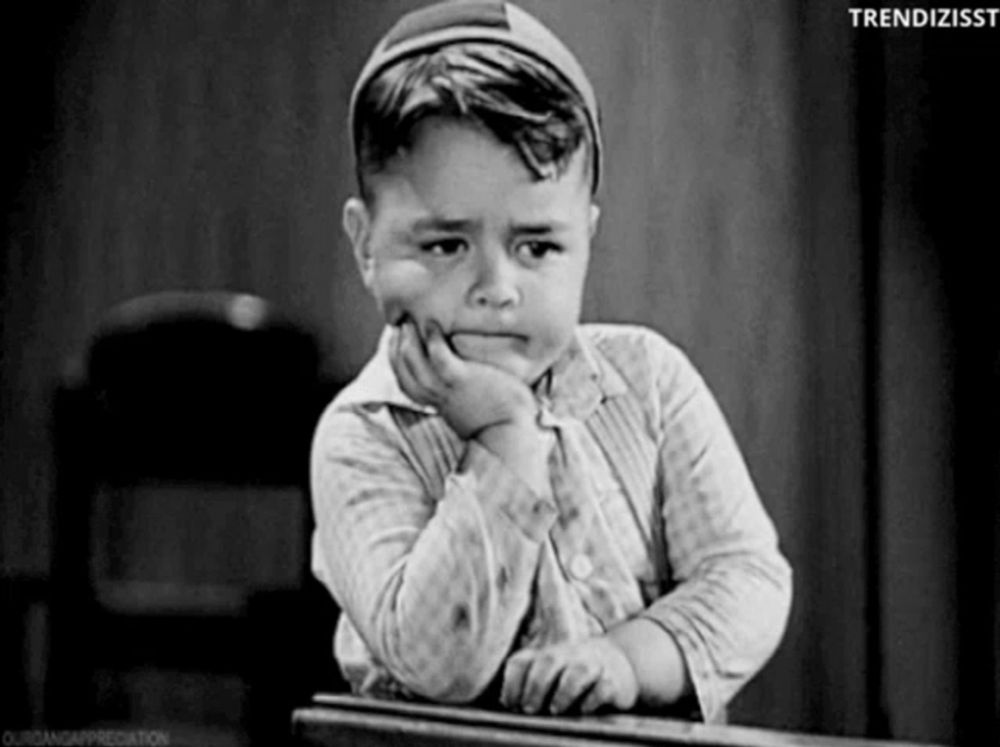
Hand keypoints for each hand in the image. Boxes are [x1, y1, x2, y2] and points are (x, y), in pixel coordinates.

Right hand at [389, 317, 536, 438]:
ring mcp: (446, 387)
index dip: (397, 360)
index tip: (399, 341)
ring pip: (412, 360)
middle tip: (400, 324)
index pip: (406, 381)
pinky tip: (432, 324)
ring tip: (409, 321)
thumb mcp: (472, 411)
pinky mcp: (461, 379)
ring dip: (408, 338)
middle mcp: (435, 395)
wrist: (509, 436)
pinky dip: (432, 339)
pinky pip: (438, 357)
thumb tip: (473, 387)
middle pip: (402, 368)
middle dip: (396, 344)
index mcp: (437, 402)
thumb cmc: (499, 423)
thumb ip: (466, 398)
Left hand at [500, 637, 638, 715]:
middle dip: (536, 685)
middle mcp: (567, 655)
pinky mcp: (613, 680)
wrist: (617, 662)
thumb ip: (527, 687)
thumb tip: (508, 706)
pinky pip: (604, 686)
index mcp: (545, 656)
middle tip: (529, 709)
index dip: (511, 682)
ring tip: (555, 709)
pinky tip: (584, 710)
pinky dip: (593, 699)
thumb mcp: (548, 675)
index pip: (521, 661)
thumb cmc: (572, 676)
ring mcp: (592, 665)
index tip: (510, 705)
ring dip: (564, 691)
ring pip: (579, 670)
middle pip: (549, 660)